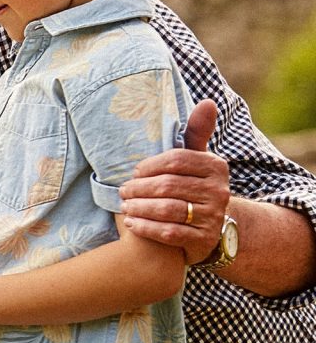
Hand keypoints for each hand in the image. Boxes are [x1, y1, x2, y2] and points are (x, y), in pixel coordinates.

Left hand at [119, 99, 229, 263]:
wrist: (213, 227)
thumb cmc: (194, 185)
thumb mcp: (198, 159)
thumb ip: (196, 133)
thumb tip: (207, 102)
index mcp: (216, 167)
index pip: (176, 160)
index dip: (150, 165)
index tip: (134, 171)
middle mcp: (219, 192)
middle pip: (168, 185)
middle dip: (139, 188)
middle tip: (123, 190)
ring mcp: (213, 217)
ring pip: (167, 209)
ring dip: (139, 207)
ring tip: (124, 205)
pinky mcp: (203, 241)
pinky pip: (169, 232)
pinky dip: (146, 227)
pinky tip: (132, 223)